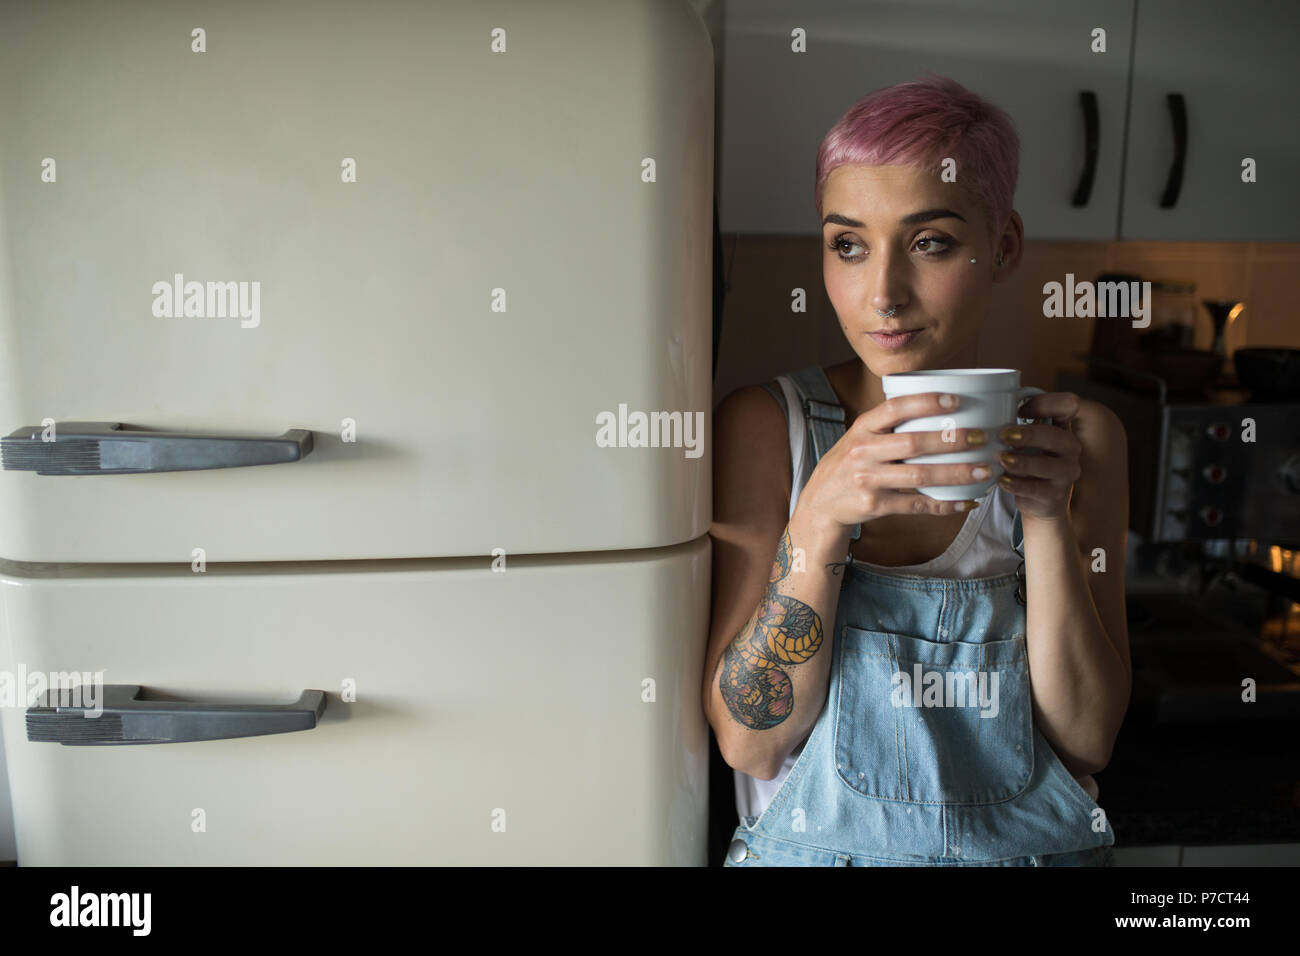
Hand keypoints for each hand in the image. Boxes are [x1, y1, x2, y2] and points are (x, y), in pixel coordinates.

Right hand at [797, 390, 990, 537]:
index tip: (956, 400)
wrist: (820, 503)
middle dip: (952, 439)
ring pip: (919, 475)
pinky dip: (943, 505)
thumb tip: (942, 409)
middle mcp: (862, 452)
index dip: (926, 402)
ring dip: (956, 473)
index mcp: (862, 428)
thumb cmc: (850, 464)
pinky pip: (916, 505)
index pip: (895, 408)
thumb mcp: (859, 437)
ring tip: (984, 471)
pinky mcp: (874, 505)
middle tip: (982, 438)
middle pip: (913, 443)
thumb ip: (889, 425)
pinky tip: (965, 502)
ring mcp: (867, 480)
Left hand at [996, 391, 1081, 522]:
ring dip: (1021, 461)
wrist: (1038, 500)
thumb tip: (978, 408)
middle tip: (1004, 435)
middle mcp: (1070, 448)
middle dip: (1029, 434)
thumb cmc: (1026, 459)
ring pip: (1046, 465)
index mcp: (1063, 427)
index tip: (1019, 409)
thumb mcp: (1024, 439)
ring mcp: (1065, 473)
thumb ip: (1012, 421)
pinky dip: (1016, 484)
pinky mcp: (1054, 495)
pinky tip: (1001, 480)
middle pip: (1055, 436)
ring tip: (1001, 459)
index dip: (1044, 403)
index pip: (1067, 405)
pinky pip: (1035, 489)